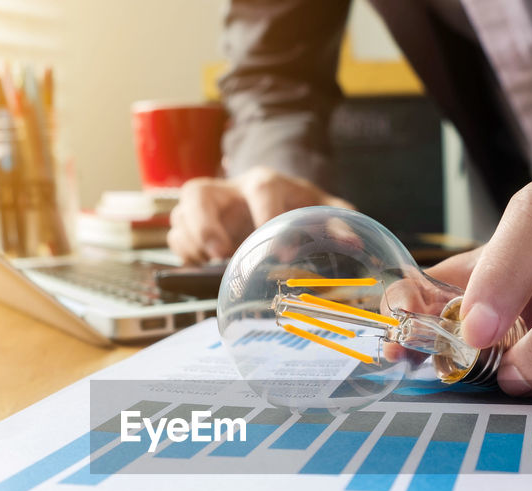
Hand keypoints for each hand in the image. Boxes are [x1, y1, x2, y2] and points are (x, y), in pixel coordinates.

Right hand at [167, 166, 352, 263]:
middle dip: (205, 226)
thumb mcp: (321, 212)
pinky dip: (185, 253)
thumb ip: (338, 223)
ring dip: (192, 243)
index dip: (269, 217)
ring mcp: (206, 208)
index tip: (283, 253)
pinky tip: (202, 267)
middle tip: (222, 256)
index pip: (262, 190)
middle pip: (198, 193)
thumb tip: (356, 243)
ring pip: (180, 214)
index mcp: (265, 183)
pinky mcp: (193, 226)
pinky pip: (176, 235)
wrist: (277, 207)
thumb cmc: (297, 211)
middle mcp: (230, 190)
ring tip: (212, 266)